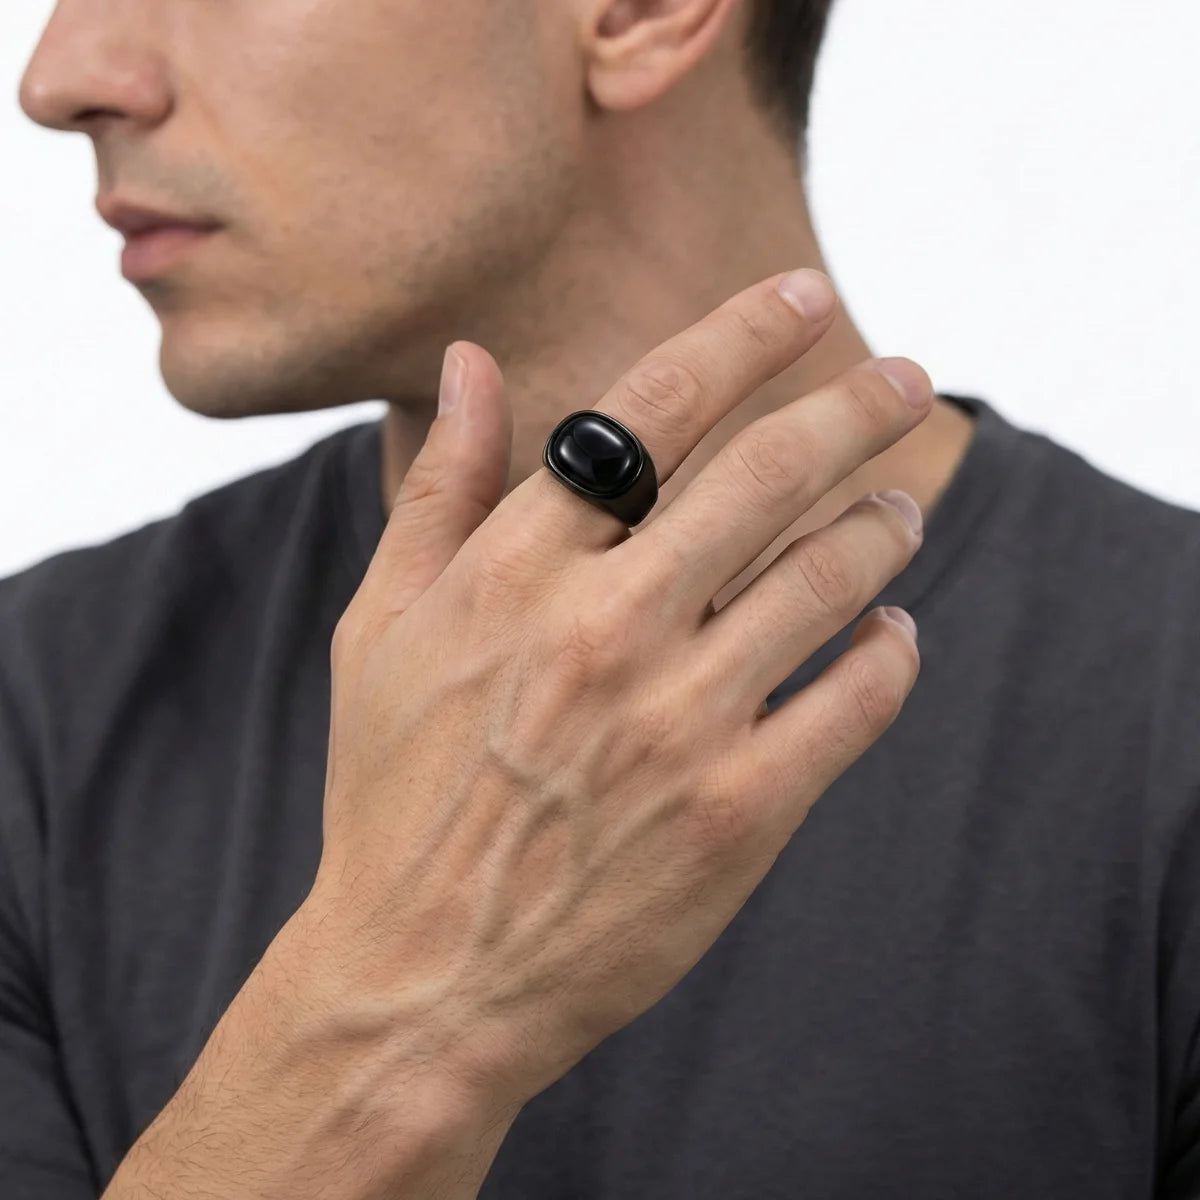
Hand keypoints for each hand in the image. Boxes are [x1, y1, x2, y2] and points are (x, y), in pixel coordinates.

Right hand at [304, 268, 929, 1112]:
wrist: (423, 976)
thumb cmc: (393, 793)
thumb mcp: (382, 630)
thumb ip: (439, 489)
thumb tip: (472, 359)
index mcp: (514, 574)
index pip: (652, 410)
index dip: (740, 337)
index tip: (803, 298)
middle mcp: (603, 629)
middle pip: (765, 475)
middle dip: (853, 408)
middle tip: (908, 378)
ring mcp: (678, 723)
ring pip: (828, 580)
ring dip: (881, 529)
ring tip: (902, 511)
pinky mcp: (738, 814)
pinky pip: (852, 703)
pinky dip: (890, 654)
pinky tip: (894, 633)